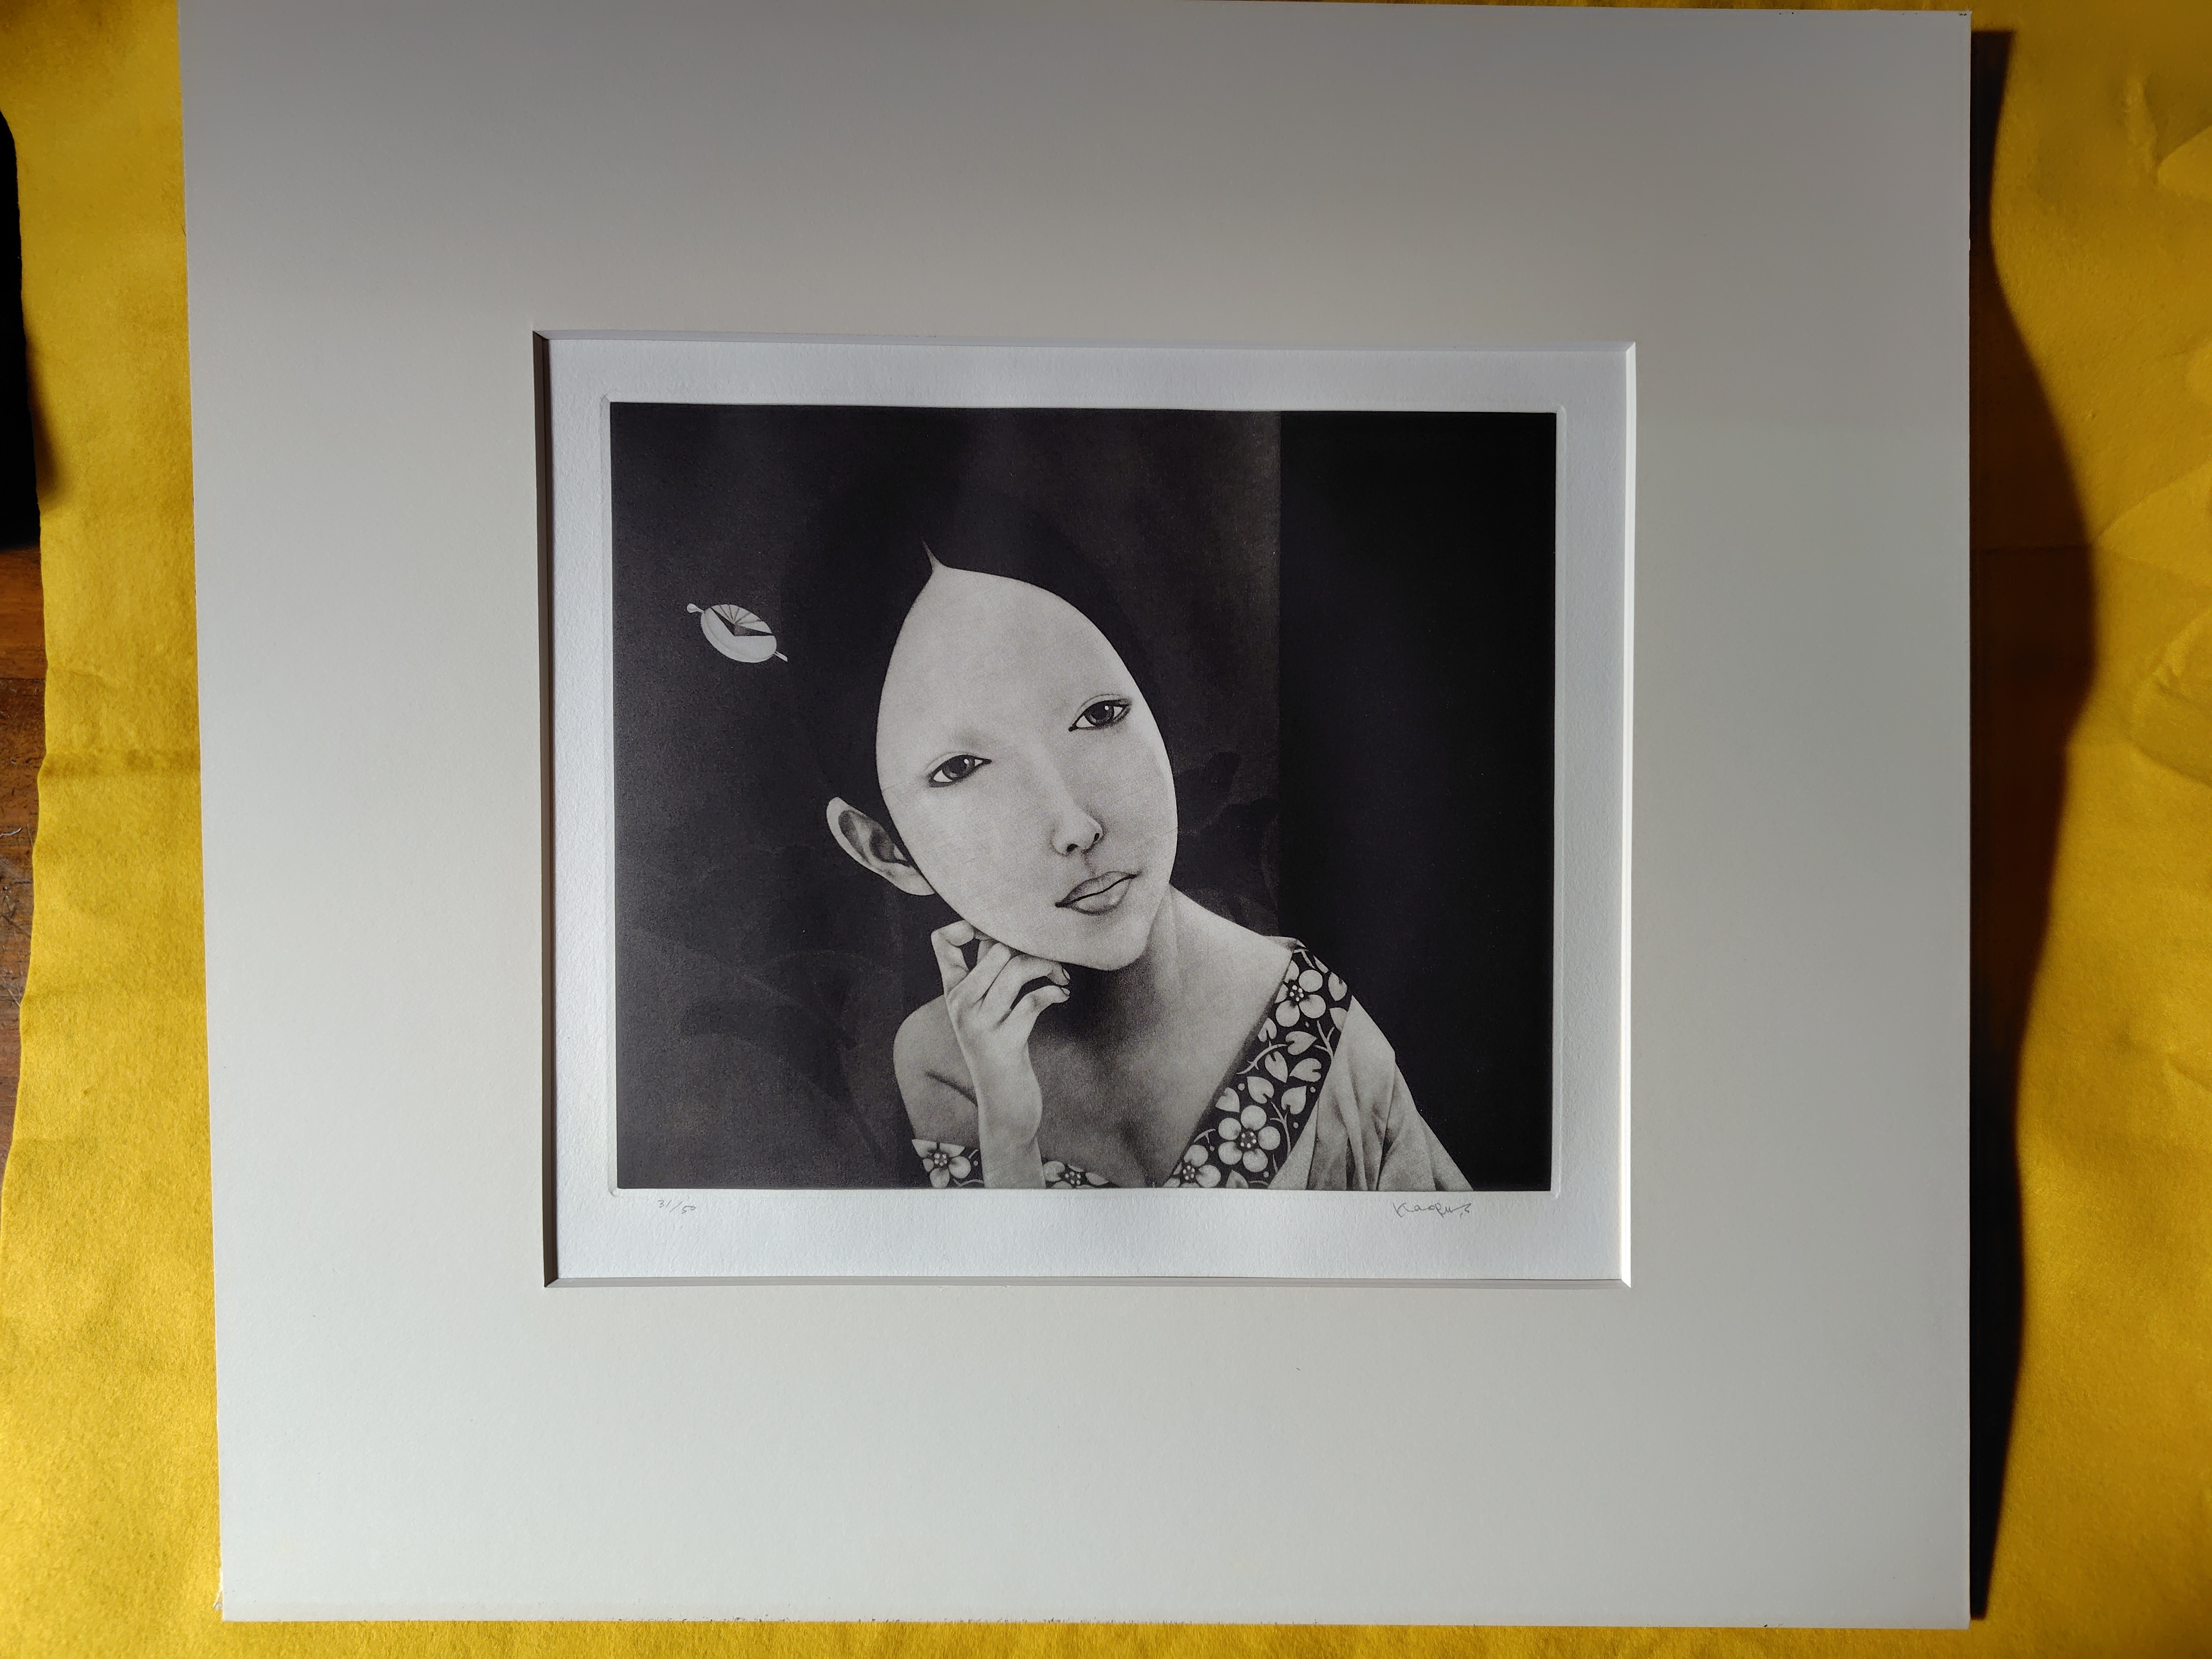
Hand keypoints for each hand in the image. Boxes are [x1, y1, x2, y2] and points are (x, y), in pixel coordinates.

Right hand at [930, 920, 1069, 1187]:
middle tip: (1054, 959)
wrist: (1005, 1107)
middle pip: (995, 948)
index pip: (942, 941)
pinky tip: (1062, 994)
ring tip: (1062, 976)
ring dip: (1048, 966)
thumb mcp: (990, 1012)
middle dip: (1031, 945)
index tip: (1004, 931)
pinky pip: (1032, 1000)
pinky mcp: (1004, 1042)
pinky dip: (1053, 991)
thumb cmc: (1002, 1052)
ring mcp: (980, 1024)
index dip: (968, 923)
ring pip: (1014, 969)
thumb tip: (1006, 933)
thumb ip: (991, 975)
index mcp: (954, 992)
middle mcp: (960, 1005)